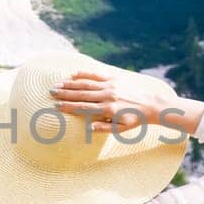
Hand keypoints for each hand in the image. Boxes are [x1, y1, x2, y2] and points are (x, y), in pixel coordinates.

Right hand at [50, 71, 203, 135]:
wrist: (151, 105)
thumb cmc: (134, 120)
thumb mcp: (121, 129)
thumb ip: (104, 128)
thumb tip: (89, 127)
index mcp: (108, 109)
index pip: (83, 107)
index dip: (69, 106)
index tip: (57, 105)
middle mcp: (108, 96)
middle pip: (81, 94)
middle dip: (65, 93)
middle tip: (51, 92)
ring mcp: (111, 85)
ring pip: (87, 84)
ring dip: (71, 84)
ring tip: (58, 84)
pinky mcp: (115, 78)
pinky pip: (96, 75)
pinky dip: (84, 74)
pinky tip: (73, 74)